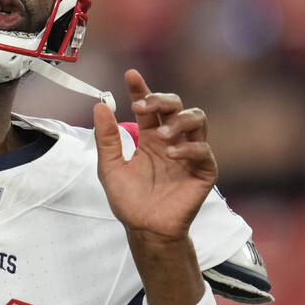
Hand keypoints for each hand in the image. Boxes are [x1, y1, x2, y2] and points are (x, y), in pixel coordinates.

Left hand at [93, 69, 218, 245]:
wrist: (144, 229)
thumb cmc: (129, 200)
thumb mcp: (110, 166)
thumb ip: (106, 138)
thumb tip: (100, 105)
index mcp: (149, 136)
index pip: (149, 105)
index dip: (141, 88)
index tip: (130, 75)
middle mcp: (171, 140)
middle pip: (176, 105)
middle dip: (162, 98)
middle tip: (142, 105)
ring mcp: (189, 153)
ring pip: (197, 119)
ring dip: (179, 120)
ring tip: (161, 134)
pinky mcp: (203, 170)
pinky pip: (203, 150)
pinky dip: (188, 147)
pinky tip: (171, 154)